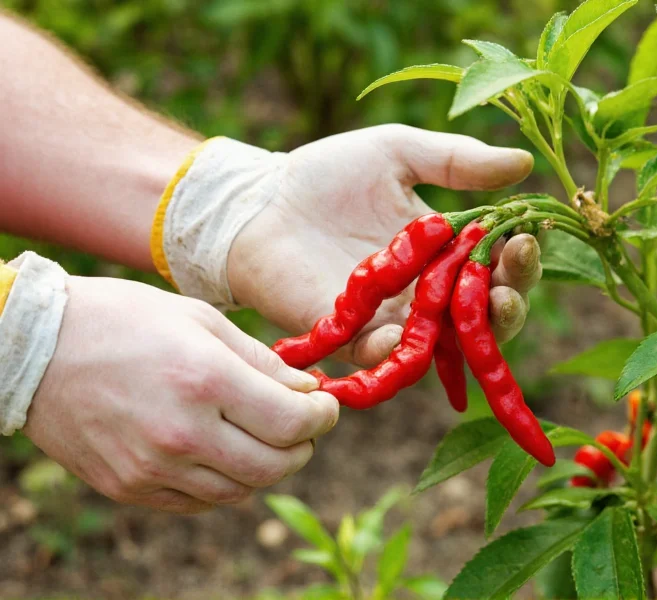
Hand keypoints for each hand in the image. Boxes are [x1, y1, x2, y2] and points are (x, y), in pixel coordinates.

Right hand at [23, 277, 338, 513]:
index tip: (325, 405)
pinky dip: (225, 483)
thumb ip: (261, 360)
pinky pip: (200, 502)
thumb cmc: (122, 319)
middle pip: (275, 466)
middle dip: (303, 446)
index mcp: (204, 380)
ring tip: (263, 435)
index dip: (322, 417)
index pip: (292, 423)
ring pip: (241, 491)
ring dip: (266, 466)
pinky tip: (222, 453)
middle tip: (303, 424)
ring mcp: (151, 467)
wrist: (34, 347)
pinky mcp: (128, 487)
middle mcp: (181, 433)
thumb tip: (307, 390)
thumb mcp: (200, 320)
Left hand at [227, 124, 541, 366]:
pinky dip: (407, 353)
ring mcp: (392, 321)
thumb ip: (457, 160)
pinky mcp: (354, 340)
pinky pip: (389, 359)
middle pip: (487, 314)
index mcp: (444, 251)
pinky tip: (422, 330)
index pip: (497, 266)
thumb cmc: (326, 175)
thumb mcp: (397, 152)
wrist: (259, 201)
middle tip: (515, 274)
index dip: (519, 257)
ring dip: (481, 332)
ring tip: (496, 303)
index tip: (526, 235)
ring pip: (451, 345)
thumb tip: (525, 164)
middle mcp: (426, 293)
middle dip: (512, 299)